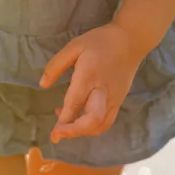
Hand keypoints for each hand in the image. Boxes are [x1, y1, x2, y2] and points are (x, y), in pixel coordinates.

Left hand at [39, 22, 144, 142]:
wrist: (131, 40)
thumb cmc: (101, 41)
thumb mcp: (75, 46)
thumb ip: (56, 65)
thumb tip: (43, 85)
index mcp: (89, 76)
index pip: (75, 104)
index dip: (64, 122)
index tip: (53, 134)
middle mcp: (103, 91)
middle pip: (92, 120)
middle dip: (74, 132)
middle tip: (58, 135)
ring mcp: (114, 98)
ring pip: (101, 124)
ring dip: (83, 131)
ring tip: (66, 126)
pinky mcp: (119, 100)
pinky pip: (107, 121)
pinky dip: (93, 127)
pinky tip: (81, 119)